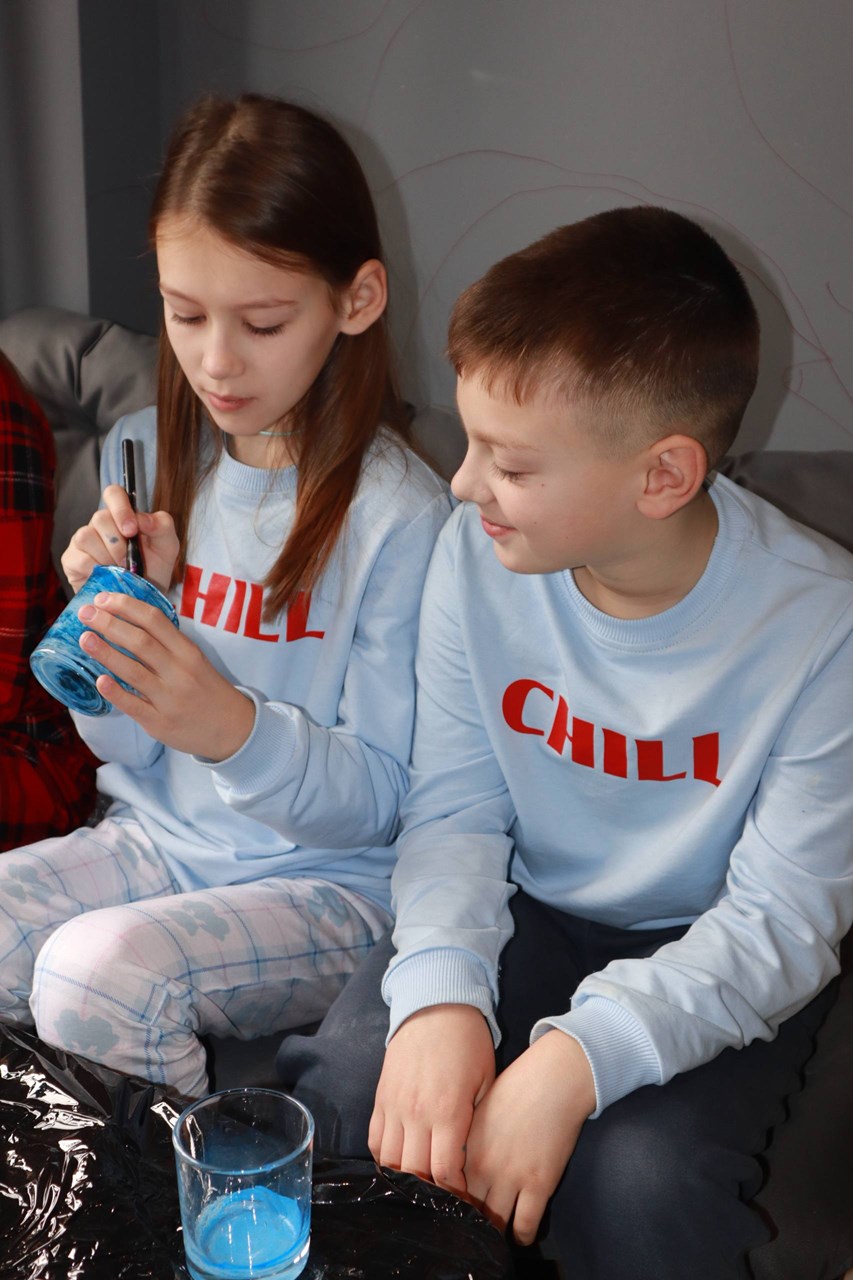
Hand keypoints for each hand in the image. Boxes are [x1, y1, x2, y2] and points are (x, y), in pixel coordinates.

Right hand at [61, 484, 179, 594]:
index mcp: (122, 514)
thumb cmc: (154, 567)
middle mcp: (100, 524)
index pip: (113, 493)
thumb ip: (162, 525)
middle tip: (129, 561)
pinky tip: (105, 576)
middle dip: (119, 543)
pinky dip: (94, 569)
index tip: (131, 530)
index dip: (120, 508)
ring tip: (119, 570)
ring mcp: (83, 541)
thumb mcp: (168, 546)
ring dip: (107, 557)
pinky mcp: (71, 560)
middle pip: (100, 517)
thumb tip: (142, 518)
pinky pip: (78, 558)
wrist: (143, 598)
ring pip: (86, 536)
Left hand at [76, 590, 255, 759]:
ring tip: (84, 638)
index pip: (155, 620)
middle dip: (109, 624)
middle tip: (84, 613)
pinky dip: (115, 692)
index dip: (126, 606)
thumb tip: (124, 621)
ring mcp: (169, 699)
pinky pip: (134, 706)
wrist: (233, 729)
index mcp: (188, 651)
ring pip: (134, 671)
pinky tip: (98, 680)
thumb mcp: (194, 660)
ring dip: (106, 653)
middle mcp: (180, 672)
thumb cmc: (206, 689)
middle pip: (141, 642)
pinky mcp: (160, 723)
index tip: (102, 598)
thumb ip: (165, 643)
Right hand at [369, 1004, 495, 1197]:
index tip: (462, 1198)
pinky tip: (399, 1162)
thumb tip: (471, 1159)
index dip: (453, 1193)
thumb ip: (477, 1122)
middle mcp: (416, 1113)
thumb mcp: (486, 1081)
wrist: (436, 1005)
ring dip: (405, 1178)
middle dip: (430, 1191)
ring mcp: (394, 1105)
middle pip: (414, 1173)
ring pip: (390, 1161)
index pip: (443, 1172)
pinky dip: (384, 1157)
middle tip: (442, 1197)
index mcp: (448, 1111)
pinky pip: (375, 1140)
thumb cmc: (469, 1043)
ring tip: (420, 1184)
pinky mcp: (381, 1097)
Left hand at [463, 1030, 595, 1244]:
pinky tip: (520, 1235)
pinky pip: (524, 1224)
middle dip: (466, 1222)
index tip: (450, 1211)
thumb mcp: (478, 1109)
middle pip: (465, 1210)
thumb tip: (453, 1159)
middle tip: (470, 1229)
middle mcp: (482, 1164)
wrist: (554, 1078)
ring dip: (492, 1232)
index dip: (448, 1202)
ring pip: (493, 1223)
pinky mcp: (538, 1184)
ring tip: (493, 1237)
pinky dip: (521, 1235)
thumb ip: (463, 1139)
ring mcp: (511, 1176)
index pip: (446, 1188)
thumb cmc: (517, 1086)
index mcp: (463, 1144)